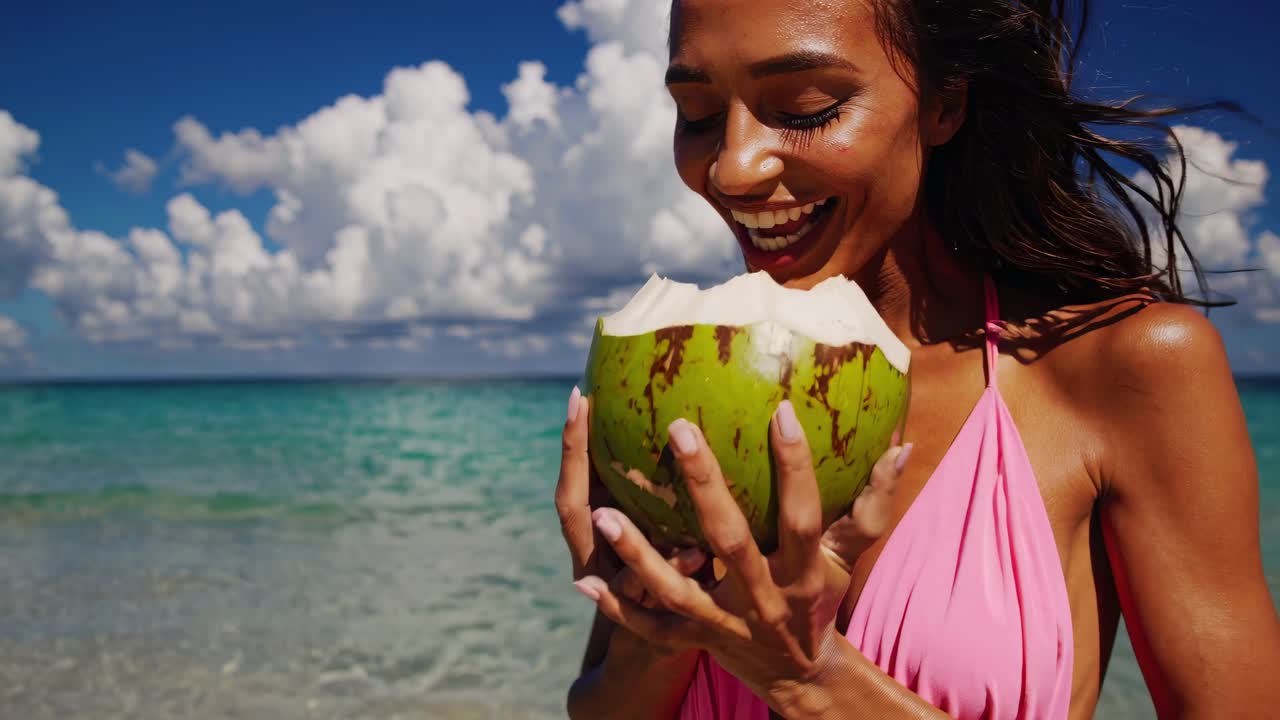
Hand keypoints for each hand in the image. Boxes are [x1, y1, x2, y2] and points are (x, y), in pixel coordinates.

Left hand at [572, 399, 910, 702]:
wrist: (798, 675)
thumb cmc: (822, 598)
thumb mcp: (851, 556)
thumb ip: (874, 503)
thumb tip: (902, 445)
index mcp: (805, 571)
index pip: (802, 514)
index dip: (796, 467)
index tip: (779, 409)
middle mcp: (763, 598)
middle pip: (731, 541)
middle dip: (705, 488)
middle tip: (678, 428)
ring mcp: (724, 623)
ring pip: (677, 589)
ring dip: (639, 555)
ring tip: (602, 514)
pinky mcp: (694, 640)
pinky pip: (652, 628)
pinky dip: (619, 610)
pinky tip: (584, 584)